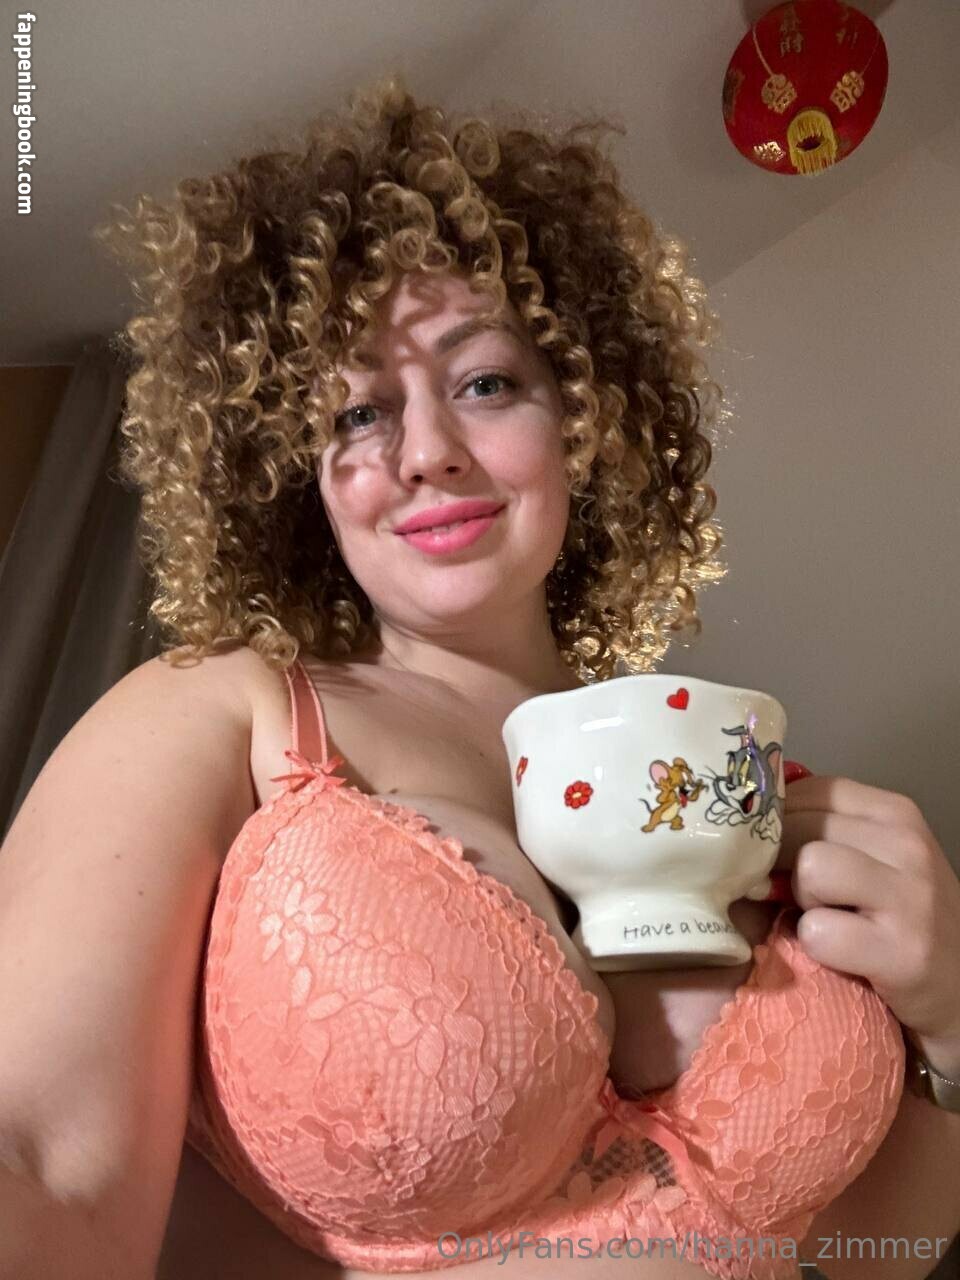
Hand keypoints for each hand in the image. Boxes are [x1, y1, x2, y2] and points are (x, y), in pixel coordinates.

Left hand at [775, 774, 959, 1076]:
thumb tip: (747, 812)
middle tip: (796, 896)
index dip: (774, 824)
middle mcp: (907, 844)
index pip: (804, 791)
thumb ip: (821, 828)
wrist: (959, 985)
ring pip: (810, 870)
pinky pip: (819, 932)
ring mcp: (910, 896)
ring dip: (804, 902)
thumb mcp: (873, 857)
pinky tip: (841, 954)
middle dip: (782, 864)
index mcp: (894, 812)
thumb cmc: (900, 917)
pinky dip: (817, 947)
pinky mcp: (903, 950)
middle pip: (798, 828)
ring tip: (826, 920)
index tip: (773, 854)